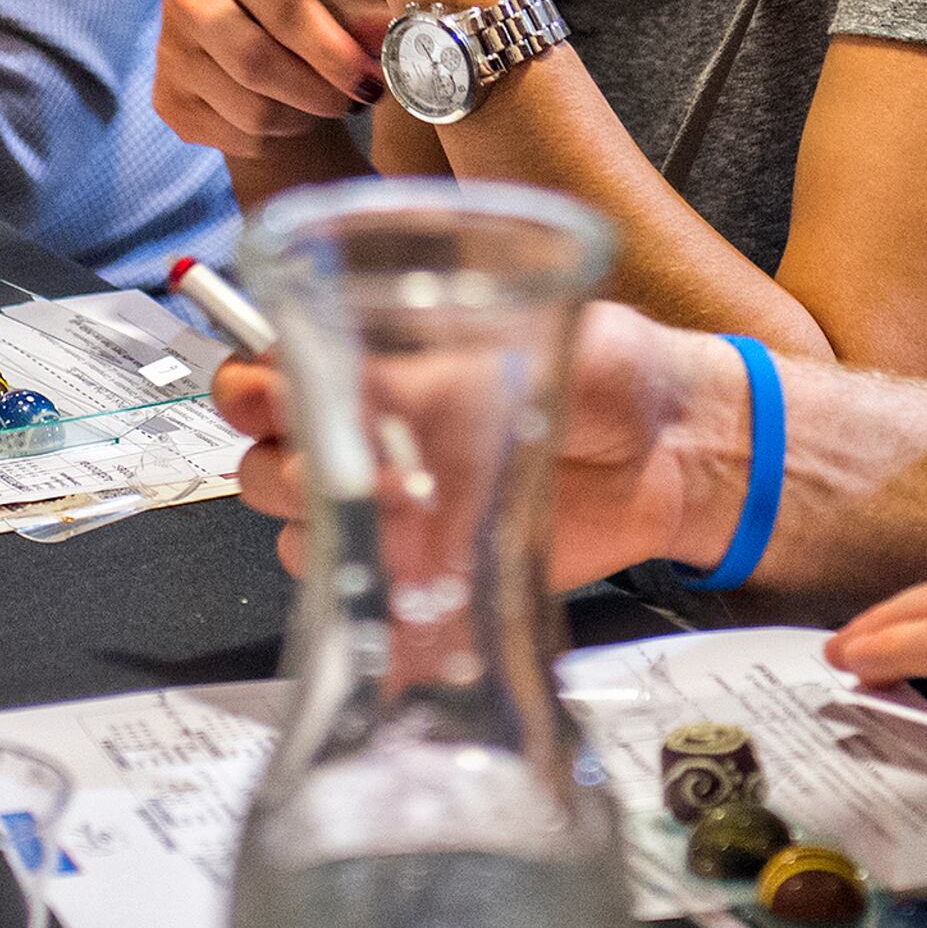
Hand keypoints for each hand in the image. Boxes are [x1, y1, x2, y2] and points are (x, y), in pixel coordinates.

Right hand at [154, 0, 389, 153]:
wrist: (252, 50)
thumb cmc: (300, 16)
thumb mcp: (337, 3)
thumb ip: (364, 17)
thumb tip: (390, 32)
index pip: (284, 9)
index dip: (332, 53)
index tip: (371, 82)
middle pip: (255, 62)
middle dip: (317, 92)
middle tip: (353, 102)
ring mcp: (169, 52)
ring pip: (249, 111)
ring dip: (300, 118)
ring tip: (316, 102)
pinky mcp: (166, 100)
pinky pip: (234, 138)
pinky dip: (271, 139)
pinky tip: (280, 114)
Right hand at [215, 301, 741, 584]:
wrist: (675, 450)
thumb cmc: (609, 369)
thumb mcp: (527, 333)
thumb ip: (441, 369)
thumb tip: (373, 389)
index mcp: (374, 363)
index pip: (261, 372)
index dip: (251, 386)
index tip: (273, 390)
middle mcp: (370, 434)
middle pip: (259, 461)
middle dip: (286, 460)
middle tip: (352, 453)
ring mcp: (396, 509)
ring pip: (299, 530)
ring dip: (333, 522)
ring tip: (407, 503)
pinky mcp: (429, 571)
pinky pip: (363, 595)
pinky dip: (372, 590)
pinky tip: (411, 569)